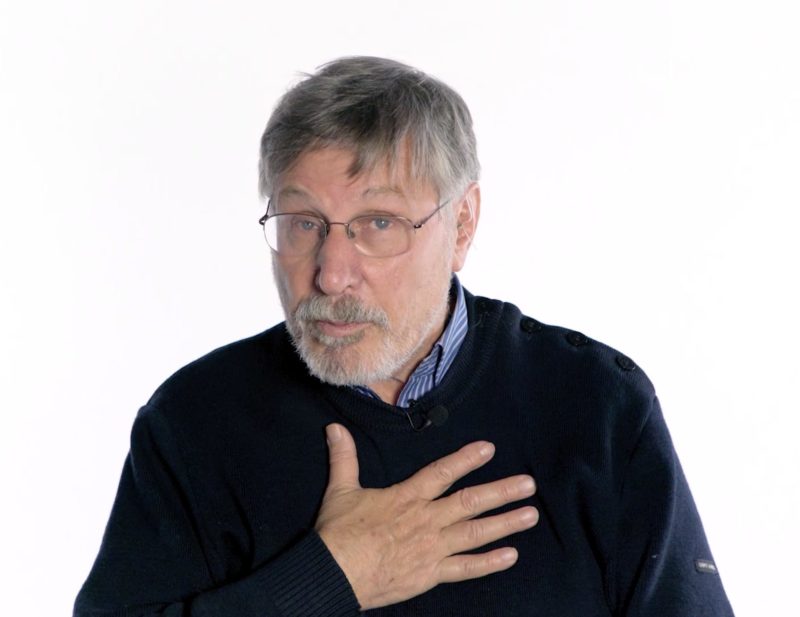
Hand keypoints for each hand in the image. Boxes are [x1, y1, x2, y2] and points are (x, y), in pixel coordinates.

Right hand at [315, 423, 538, 609]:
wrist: (334, 573)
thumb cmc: (338, 532)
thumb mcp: (341, 489)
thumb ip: (344, 457)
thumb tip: (334, 428)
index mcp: (407, 497)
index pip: (442, 472)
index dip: (466, 459)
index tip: (489, 449)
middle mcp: (426, 519)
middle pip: (470, 502)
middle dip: (502, 491)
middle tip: (529, 484)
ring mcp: (432, 548)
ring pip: (475, 533)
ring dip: (505, 523)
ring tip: (530, 515)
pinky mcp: (430, 574)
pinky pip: (465, 568)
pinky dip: (489, 563)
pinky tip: (510, 555)